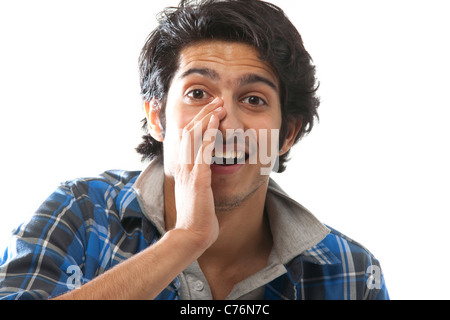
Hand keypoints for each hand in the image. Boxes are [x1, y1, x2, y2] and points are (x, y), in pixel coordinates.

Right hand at [173, 98, 225, 248]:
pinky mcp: (197, 179)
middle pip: (190, 132)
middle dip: (203, 114)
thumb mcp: (195, 192)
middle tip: (216, 101)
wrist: (191, 234)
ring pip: (195, 137)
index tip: (209, 111)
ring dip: (207, 118)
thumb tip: (207, 173)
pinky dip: (208, 135)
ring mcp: (189, 172)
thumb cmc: (197, 217)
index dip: (197, 122)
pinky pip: (203, 152)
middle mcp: (182, 167)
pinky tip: (215, 123)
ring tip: (218, 105)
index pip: (187, 138)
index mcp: (182, 169)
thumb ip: (199, 179)